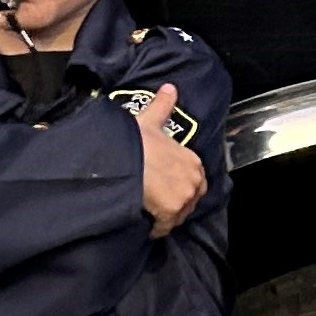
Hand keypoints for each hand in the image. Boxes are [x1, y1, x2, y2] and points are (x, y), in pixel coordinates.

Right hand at [123, 85, 207, 236]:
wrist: (121, 157)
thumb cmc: (134, 140)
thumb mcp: (149, 119)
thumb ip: (163, 106)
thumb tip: (170, 87)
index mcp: (193, 160)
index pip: (194, 181)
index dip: (177, 185)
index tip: (162, 187)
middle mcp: (194, 179)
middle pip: (188, 201)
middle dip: (174, 202)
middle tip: (153, 199)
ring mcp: (184, 197)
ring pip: (177, 215)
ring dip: (165, 215)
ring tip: (147, 209)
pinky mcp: (171, 212)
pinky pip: (164, 227)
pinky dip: (154, 227)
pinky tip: (144, 221)